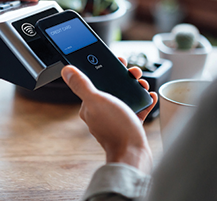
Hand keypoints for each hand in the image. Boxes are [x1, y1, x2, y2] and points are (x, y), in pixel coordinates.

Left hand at [61, 58, 157, 173]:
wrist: (134, 154)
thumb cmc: (115, 128)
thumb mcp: (97, 101)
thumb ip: (82, 85)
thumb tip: (66, 70)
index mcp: (89, 106)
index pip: (95, 82)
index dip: (107, 70)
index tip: (118, 62)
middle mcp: (101, 112)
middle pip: (112, 88)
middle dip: (125, 78)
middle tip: (135, 73)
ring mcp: (115, 119)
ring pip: (126, 97)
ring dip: (136, 88)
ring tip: (143, 85)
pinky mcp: (129, 125)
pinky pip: (137, 109)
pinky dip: (144, 101)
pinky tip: (150, 97)